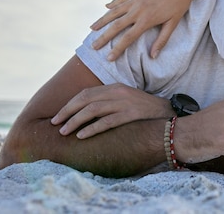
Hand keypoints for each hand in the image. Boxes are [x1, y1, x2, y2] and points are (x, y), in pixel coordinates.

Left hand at [51, 83, 173, 138]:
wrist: (169, 114)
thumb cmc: (145, 111)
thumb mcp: (126, 100)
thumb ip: (109, 103)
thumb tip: (86, 114)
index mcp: (116, 87)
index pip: (86, 93)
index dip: (69, 104)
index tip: (58, 115)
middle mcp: (118, 93)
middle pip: (85, 99)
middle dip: (67, 111)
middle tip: (55, 123)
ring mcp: (125, 103)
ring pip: (93, 110)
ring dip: (75, 120)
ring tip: (64, 131)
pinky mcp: (131, 114)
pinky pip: (107, 121)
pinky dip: (92, 128)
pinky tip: (82, 135)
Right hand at [90, 0, 203, 60]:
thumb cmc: (180, 3)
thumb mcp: (174, 22)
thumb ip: (162, 40)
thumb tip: (153, 56)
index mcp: (147, 19)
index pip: (128, 38)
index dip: (117, 49)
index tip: (108, 58)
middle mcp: (137, 9)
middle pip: (116, 26)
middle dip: (103, 37)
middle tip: (93, 47)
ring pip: (114, 11)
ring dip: (102, 20)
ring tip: (92, 29)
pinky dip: (112, 4)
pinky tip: (106, 8)